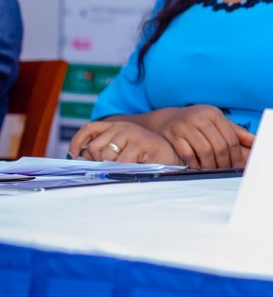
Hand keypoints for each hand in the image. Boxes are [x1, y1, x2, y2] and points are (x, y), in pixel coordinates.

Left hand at [68, 120, 182, 164]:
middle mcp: (122, 126)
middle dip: (98, 161)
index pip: (89, 128)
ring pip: (106, 156)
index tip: (73, 154)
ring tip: (127, 167)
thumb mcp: (124, 150)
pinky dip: (123, 170)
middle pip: (94, 146)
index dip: (77, 140)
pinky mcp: (139, 143)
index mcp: (117, 125)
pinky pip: (120, 163)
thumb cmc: (147, 155)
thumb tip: (82, 158)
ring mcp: (131, 133)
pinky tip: (133, 168)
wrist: (175, 156)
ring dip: (112, 167)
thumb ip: (105, 150)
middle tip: (112, 166)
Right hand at [145, 105, 255, 168]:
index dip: (237, 156)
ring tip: (214, 173)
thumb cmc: (197, 123)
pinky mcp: (172, 134)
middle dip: (225, 163)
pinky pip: (187, 154)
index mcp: (214, 114)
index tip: (239, 168)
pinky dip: (195, 165)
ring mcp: (185, 125)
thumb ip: (236, 132)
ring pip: (205, 151)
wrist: (164, 119)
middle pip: (219, 146)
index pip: (231, 138)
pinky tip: (198, 170)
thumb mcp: (216, 122)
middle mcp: (200, 117)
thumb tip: (257, 142)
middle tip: (227, 174)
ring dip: (211, 166)